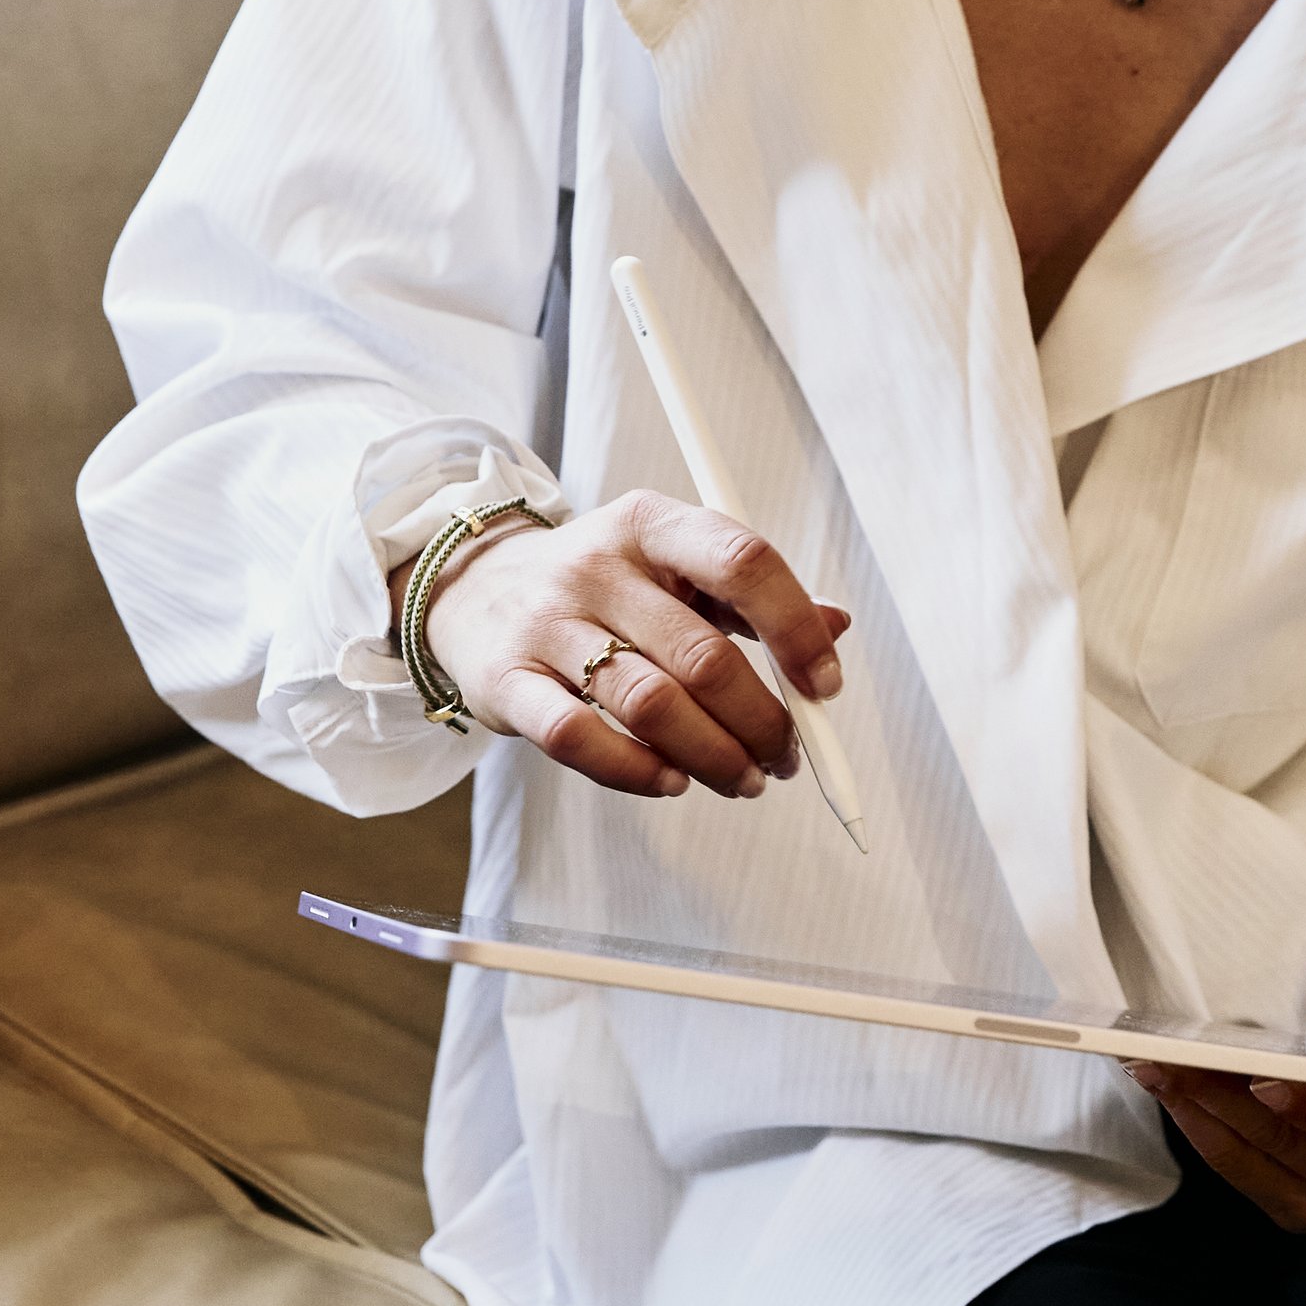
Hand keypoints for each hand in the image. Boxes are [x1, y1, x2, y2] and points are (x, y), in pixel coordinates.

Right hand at [394, 493, 850, 801]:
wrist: (470, 587)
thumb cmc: (599, 584)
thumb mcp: (671, 565)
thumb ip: (748, 595)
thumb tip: (836, 625)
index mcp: (652, 523)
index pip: (743, 563)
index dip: (796, 629)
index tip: (825, 686)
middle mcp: (597, 565)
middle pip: (704, 654)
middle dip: (763, 720)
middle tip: (786, 756)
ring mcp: (546, 622)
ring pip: (651, 704)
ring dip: (714, 755)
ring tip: (744, 778)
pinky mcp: (505, 680)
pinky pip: (580, 740)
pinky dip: (638, 772)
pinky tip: (673, 782)